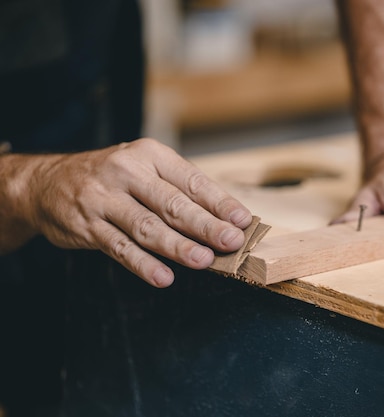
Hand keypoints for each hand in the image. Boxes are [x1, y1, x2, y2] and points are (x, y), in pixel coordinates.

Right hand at [26, 138, 251, 286]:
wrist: (47, 182)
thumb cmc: (112, 176)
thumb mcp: (145, 167)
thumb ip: (179, 189)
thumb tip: (224, 216)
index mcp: (150, 156)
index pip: (192, 181)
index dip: (220, 202)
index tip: (243, 220)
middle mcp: (127, 172)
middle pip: (173, 204)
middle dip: (206, 225)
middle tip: (232, 241)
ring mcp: (105, 199)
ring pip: (148, 227)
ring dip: (178, 246)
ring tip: (204, 260)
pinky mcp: (88, 226)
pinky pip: (120, 248)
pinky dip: (143, 265)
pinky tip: (164, 277)